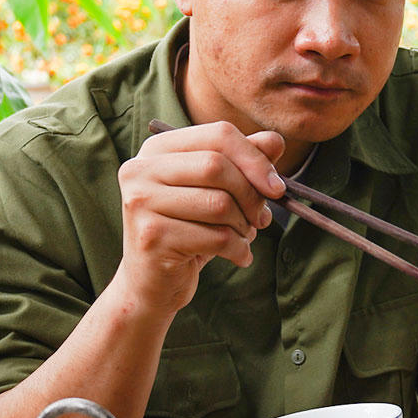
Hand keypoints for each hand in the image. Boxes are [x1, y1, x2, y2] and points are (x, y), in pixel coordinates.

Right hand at [114, 121, 285, 313]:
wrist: (153, 283)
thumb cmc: (188, 231)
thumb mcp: (216, 192)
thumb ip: (242, 162)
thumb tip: (275, 141)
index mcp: (157, 149)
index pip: (218, 135)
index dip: (255, 158)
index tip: (277, 187)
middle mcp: (140, 169)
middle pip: (217, 166)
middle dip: (251, 195)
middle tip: (261, 218)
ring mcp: (141, 202)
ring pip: (219, 204)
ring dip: (245, 226)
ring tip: (244, 237)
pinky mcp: (151, 236)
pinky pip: (216, 237)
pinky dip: (239, 249)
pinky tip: (238, 256)